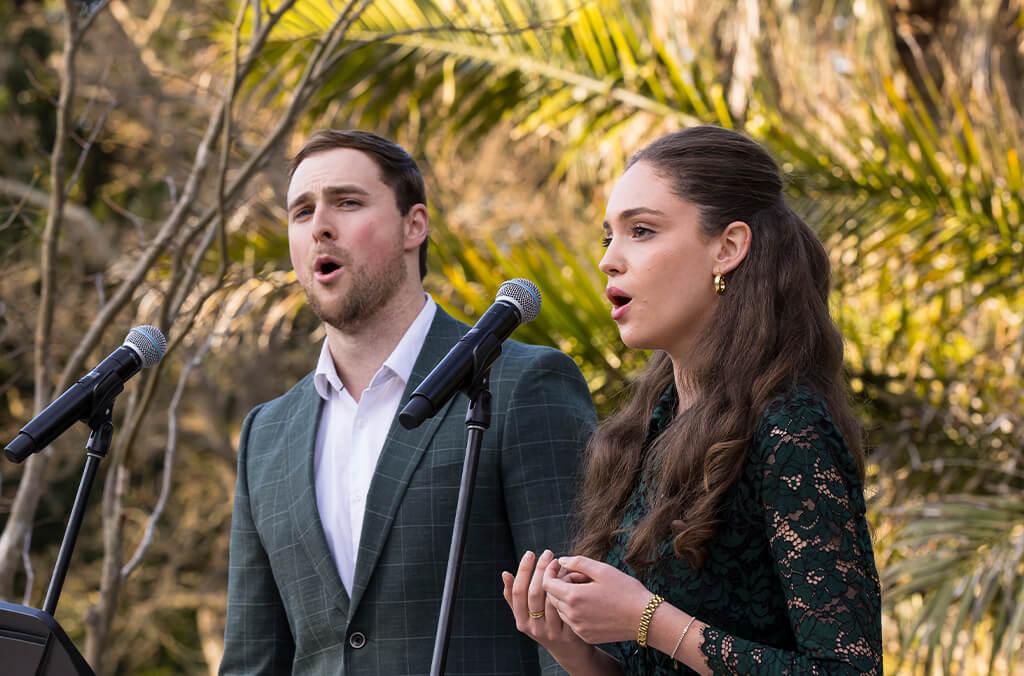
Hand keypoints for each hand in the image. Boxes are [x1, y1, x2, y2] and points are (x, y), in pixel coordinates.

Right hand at [502, 550, 592, 666]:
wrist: (570, 651)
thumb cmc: (546, 624)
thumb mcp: (527, 615)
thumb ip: (515, 597)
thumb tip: (505, 573)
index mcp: (521, 621)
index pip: (518, 592)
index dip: (523, 570)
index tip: (530, 553)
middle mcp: (534, 628)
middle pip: (534, 593)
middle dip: (540, 569)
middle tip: (547, 553)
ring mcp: (552, 632)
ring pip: (551, 599)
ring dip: (556, 576)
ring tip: (559, 562)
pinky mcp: (569, 633)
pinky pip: (567, 606)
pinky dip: (569, 589)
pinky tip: (570, 576)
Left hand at [543, 555, 652, 644]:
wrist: (645, 619)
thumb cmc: (626, 590)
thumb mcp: (602, 570)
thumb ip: (578, 562)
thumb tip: (561, 560)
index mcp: (574, 597)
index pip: (547, 584)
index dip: (550, 572)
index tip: (559, 565)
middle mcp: (572, 616)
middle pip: (553, 597)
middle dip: (560, 584)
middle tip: (579, 576)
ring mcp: (579, 628)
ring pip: (562, 610)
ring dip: (568, 599)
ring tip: (588, 590)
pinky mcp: (586, 636)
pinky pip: (572, 622)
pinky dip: (576, 612)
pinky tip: (593, 605)